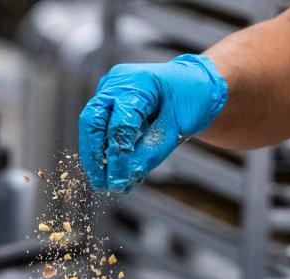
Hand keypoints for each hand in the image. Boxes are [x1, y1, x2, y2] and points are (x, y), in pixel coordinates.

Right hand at [78, 54, 227, 192]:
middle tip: (101, 184)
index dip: (116, 157)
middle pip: (92, 121)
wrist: (198, 82)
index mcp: (138, 84)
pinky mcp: (110, 99)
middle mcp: (118, 82)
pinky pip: (101, 125)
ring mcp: (111, 88)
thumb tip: (126, 177)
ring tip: (105, 183)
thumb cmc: (193, 100)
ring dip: (95, 155)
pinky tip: (113, 170)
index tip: (117, 182)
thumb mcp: (176, 129)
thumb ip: (150, 152)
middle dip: (93, 156)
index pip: (119, 126)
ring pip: (92, 124)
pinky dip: (105, 148)